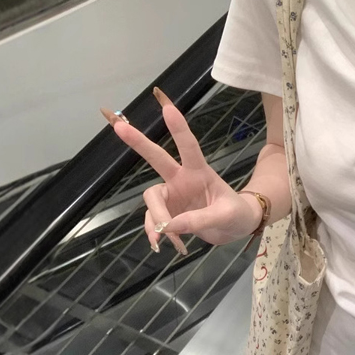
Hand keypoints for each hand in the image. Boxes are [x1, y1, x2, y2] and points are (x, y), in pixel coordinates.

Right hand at [100, 87, 261, 254]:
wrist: (236, 228)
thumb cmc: (236, 214)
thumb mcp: (226, 217)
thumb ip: (200, 220)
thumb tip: (168, 226)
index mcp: (199, 172)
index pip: (188, 147)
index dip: (178, 129)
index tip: (168, 109)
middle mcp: (181, 180)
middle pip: (156, 159)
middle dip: (138, 142)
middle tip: (117, 126)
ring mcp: (172, 196)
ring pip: (151, 202)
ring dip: (156, 220)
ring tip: (168, 240)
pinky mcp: (168, 212)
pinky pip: (153, 221)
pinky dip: (157, 234)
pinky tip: (167, 246)